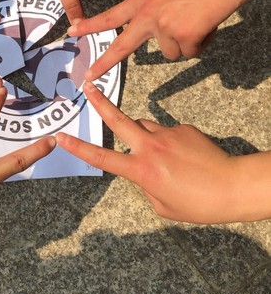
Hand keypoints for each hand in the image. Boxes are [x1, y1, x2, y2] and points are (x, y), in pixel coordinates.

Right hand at [56, 82, 239, 223]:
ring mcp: (167, 134)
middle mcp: (150, 147)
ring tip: (162, 156)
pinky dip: (170, 141)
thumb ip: (145, 184)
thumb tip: (143, 168)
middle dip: (100, 102)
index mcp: (141, 171)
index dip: (79, 148)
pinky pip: (168, 131)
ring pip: (144, 126)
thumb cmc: (197, 204)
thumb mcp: (162, 205)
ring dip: (143, 134)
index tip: (62, 137)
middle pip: (118, 119)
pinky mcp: (183, 128)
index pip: (102, 157)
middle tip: (88, 87)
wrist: (232, 186)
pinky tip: (186, 157)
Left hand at [68, 0, 254, 78]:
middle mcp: (149, 15)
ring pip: (173, 52)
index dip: (91, 24)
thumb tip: (167, 26)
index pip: (112, 15)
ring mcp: (165, 27)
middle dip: (104, 63)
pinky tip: (209, 23)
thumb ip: (161, 6)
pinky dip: (203, 41)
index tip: (72, 30)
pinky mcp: (184, 36)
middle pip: (122, 46)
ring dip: (188, 41)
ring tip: (200, 19)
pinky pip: (193, 51)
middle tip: (88, 76)